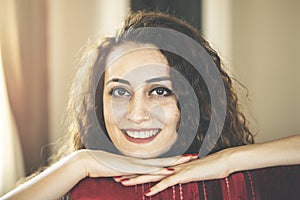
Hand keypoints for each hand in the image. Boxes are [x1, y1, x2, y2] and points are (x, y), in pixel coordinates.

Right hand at [81, 150, 197, 177]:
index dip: (174, 158)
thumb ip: (129, 175)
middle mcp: (141, 162)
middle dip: (180, 158)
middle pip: (165, 160)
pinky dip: (161, 172)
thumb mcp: (120, 172)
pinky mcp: (132, 170)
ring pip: (161, 164)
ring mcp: (137, 165)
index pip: (161, 160)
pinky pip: (149, 172)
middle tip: (195, 155)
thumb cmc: (103, 166)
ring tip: (188, 161)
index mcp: (140, 162)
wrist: (90, 161)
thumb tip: (135, 178)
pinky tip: (170, 172)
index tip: (186, 157)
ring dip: (175, 163)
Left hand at [117, 150, 229, 195]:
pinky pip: (168, 182)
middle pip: (147, 172)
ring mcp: (176, 171)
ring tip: (124, 183)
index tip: (124, 175)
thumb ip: (179, 175)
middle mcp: (170, 168)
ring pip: (153, 176)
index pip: (150, 170)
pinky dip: (158, 188)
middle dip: (131, 175)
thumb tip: (172, 178)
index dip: (136, 172)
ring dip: (138, 180)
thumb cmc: (206, 168)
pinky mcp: (184, 175)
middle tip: (115, 178)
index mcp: (170, 167)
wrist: (220, 162)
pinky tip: (148, 193)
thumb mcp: (189, 174)